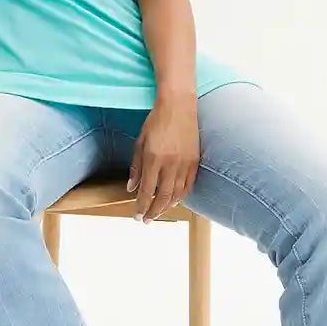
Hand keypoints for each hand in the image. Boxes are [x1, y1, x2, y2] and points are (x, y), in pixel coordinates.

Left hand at [127, 98, 200, 222]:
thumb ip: (136, 167)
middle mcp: (170, 163)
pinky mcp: (195, 160)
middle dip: (154, 211)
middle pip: (163, 196)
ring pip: (178, 193)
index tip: (137, 216)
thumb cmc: (156, 121)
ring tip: (159, 212)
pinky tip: (175, 200)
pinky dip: (182, 195)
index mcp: (154, 158)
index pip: (147, 190)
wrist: (178, 105)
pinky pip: (189, 184)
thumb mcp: (140, 142)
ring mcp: (185, 162)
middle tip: (147, 220)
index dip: (141, 206)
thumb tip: (131, 188)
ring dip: (168, 206)